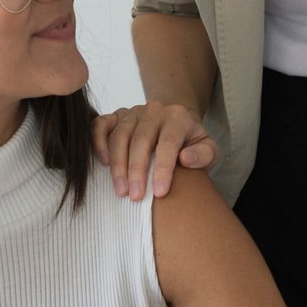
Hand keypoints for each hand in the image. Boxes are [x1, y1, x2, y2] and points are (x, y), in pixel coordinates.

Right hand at [93, 101, 219, 199]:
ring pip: (120, 135)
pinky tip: (104, 163)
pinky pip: (100, 124)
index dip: (163, 168)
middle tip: (135, 196)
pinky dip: (98, 142)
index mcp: (177, 116)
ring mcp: (132, 112)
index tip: (159, 192)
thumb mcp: (208, 149)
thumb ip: (204, 155)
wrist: (175, 124)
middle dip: (137, 170)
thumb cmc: (190, 143)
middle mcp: (153, 110)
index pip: (168, 142)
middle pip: (141, 139)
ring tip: (121, 190)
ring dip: (118, 164)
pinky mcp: (115, 116)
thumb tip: (185, 158)